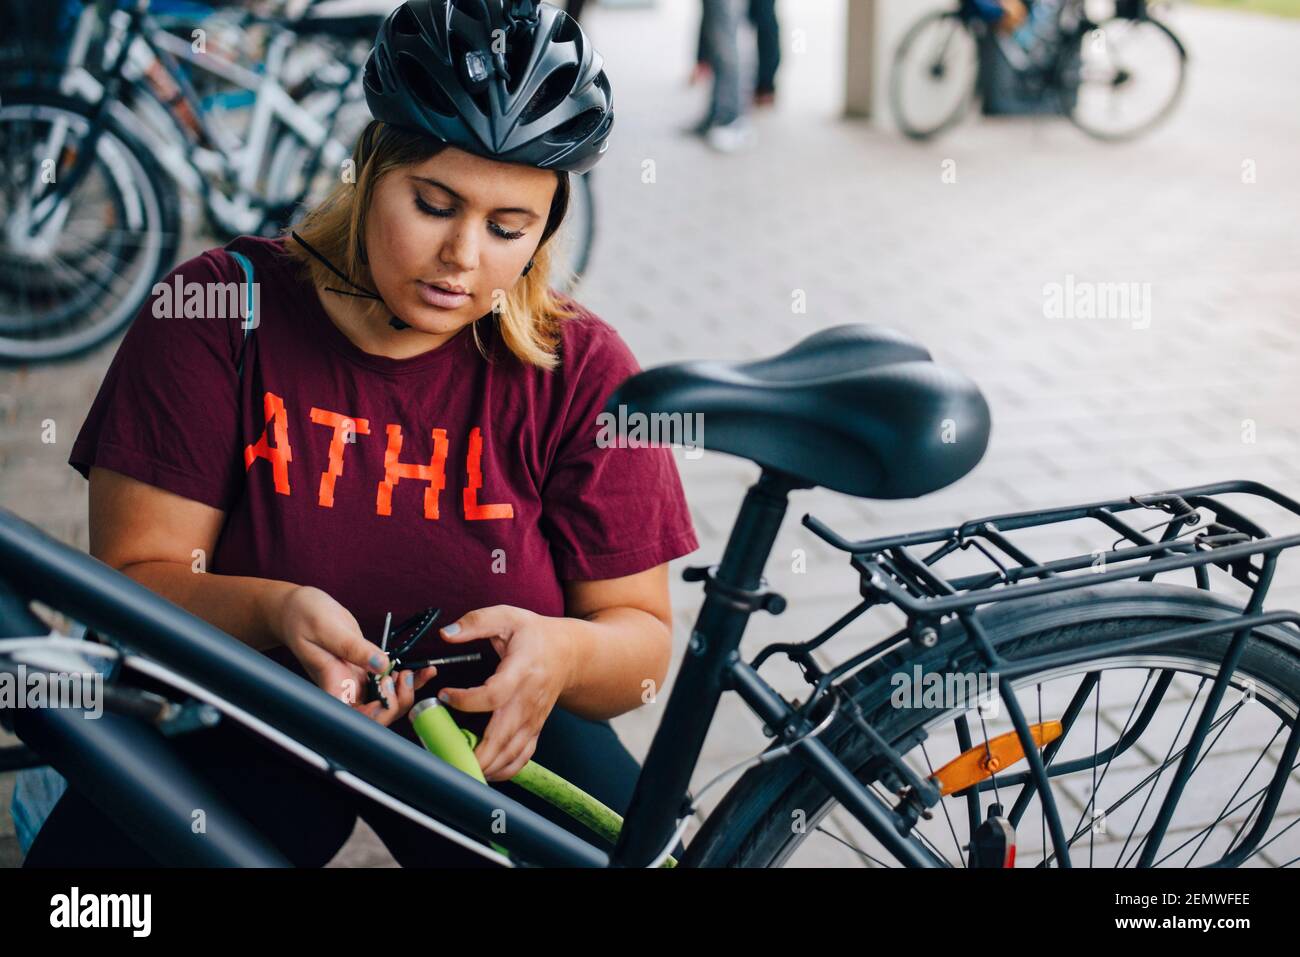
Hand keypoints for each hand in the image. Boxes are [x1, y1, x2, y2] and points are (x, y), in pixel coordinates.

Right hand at [277, 586, 437, 726]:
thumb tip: (381, 665)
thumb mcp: (327, 628)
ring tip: (418, 671)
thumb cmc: (303, 617)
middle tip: (404, 676)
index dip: (375, 715)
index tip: (386, 690)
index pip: (354, 719)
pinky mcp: (366, 670)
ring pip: (386, 701)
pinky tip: (421, 670)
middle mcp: (345, 690)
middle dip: (397, 703)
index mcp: (331, 687)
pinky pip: (389, 682)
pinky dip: (407, 680)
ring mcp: (357, 681)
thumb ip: (353, 648)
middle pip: (375, 717)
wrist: (298, 609)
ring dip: (407, 692)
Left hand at [436, 605, 573, 781]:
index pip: (494, 695)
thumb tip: (447, 633)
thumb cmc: (535, 635)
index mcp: (521, 671)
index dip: (466, 700)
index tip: (444, 695)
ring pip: (509, 755)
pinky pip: (519, 759)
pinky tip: (480, 770)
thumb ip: (476, 622)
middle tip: (444, 753)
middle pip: (501, 737)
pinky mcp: (533, 730)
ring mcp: (532, 719)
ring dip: (483, 766)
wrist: (570, 654)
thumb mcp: (507, 616)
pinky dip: (501, 771)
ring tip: (456, 763)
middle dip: (472, 753)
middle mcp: (528, 701)